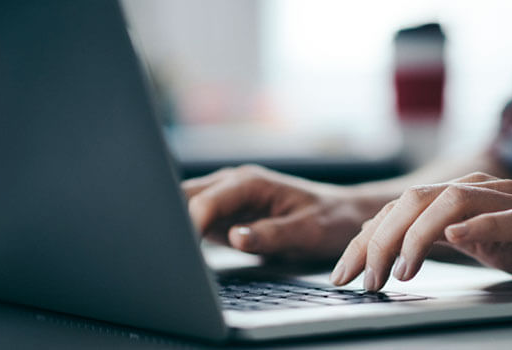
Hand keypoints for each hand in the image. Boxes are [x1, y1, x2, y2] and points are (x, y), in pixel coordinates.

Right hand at [182, 165, 380, 261]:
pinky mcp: (225, 215)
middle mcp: (233, 184)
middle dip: (170, 221)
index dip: (188, 224)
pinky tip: (183, 255)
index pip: (205, 201)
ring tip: (170, 257)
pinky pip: (195, 220)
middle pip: (183, 197)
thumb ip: (271, 234)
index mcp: (250, 183)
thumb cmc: (330, 219)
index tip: (182, 249)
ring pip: (184, 206)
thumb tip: (237, 238)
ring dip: (175, 227)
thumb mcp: (307, 231)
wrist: (343, 214)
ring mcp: (226, 198)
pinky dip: (185, 235)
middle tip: (167, 255)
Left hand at [330, 172, 511, 290]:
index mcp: (466, 195)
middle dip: (379, 240)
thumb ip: (444, 239)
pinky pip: (509, 217)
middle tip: (362, 279)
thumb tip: (394, 247)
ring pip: (451, 201)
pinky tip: (454, 239)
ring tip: (399, 271)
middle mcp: (486, 190)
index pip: (402, 208)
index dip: (367, 239)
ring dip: (416, 237)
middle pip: (415, 200)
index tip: (345, 273)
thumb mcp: (484, 245)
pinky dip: (478, 226)